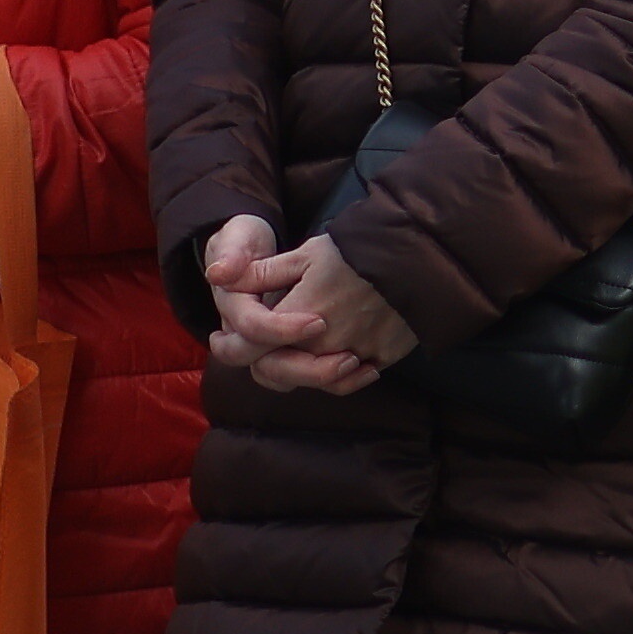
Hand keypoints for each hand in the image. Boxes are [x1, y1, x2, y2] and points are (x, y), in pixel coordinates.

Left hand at [206, 222, 414, 397]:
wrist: (415, 255)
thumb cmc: (354, 252)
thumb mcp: (304, 255)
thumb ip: (261, 273)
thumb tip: (218, 278)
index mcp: (297, 317)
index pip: (251, 348)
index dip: (231, 347)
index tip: (222, 340)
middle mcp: (322, 344)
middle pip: (279, 373)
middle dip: (266, 363)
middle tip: (256, 353)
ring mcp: (353, 354)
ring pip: (313, 381)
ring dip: (300, 371)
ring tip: (295, 355)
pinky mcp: (380, 358)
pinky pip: (350, 381)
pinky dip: (340, 376)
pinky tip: (338, 363)